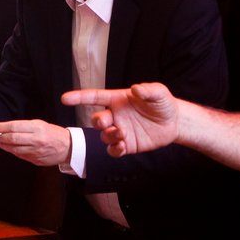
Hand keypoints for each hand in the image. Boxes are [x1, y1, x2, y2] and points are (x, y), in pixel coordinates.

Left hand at [0, 120, 71, 165]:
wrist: (68, 148)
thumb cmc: (53, 133)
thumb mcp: (41, 124)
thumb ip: (24, 126)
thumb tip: (6, 128)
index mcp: (38, 128)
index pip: (14, 127)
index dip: (1, 127)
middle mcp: (36, 140)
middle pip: (12, 139)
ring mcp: (35, 152)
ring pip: (13, 149)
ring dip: (3, 145)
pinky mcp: (35, 160)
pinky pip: (19, 155)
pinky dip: (11, 150)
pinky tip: (8, 147)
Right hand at [62, 82, 178, 156]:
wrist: (174, 122)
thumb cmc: (163, 104)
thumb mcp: (158, 93)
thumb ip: (147, 90)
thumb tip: (135, 89)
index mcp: (118, 100)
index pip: (94, 97)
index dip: (79, 98)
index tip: (65, 98)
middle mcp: (116, 116)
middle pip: (96, 119)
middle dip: (97, 122)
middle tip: (107, 123)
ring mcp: (120, 131)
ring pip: (104, 136)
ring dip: (109, 136)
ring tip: (122, 134)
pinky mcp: (127, 145)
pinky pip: (113, 150)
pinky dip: (115, 149)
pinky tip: (123, 146)